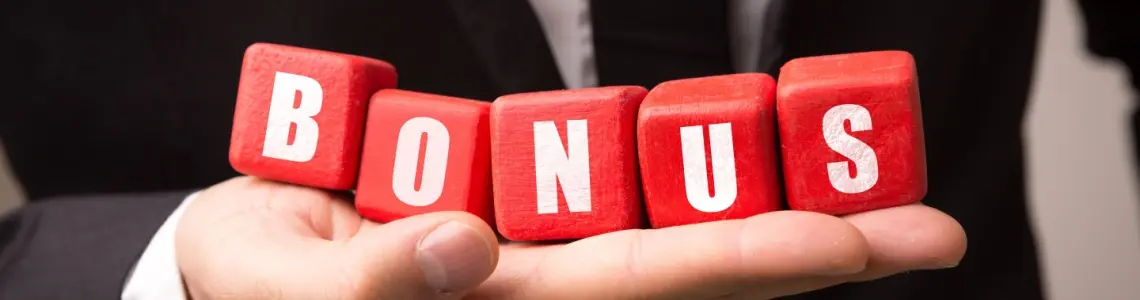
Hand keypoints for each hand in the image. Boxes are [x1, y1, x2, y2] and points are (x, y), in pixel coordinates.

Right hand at [176, 176, 965, 299]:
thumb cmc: (257, 288)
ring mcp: (547, 244)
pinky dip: (710, 168)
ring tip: (886, 178)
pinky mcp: (529, 198)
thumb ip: (373, 284)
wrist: (246, 256)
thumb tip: (468, 245)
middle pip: (702, 268)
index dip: (753, 261)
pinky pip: (632, 182)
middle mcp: (548, 284)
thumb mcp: (284, 294)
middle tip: (931, 230)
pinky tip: (772, 147)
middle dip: (815, 248)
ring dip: (782, 196)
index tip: (860, 240)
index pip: (649, 288)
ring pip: (684, 220)